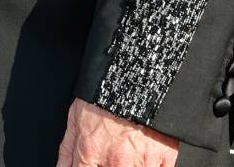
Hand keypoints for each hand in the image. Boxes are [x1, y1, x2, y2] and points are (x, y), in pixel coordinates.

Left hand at [56, 98, 179, 166]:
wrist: (137, 76)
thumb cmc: (104, 94)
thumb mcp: (76, 117)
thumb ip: (68, 150)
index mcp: (91, 151)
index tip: (92, 163)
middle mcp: (116, 161)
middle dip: (111, 165)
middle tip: (114, 152)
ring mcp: (142, 162)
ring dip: (132, 165)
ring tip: (128, 150)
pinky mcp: (165, 157)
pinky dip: (152, 164)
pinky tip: (146, 152)